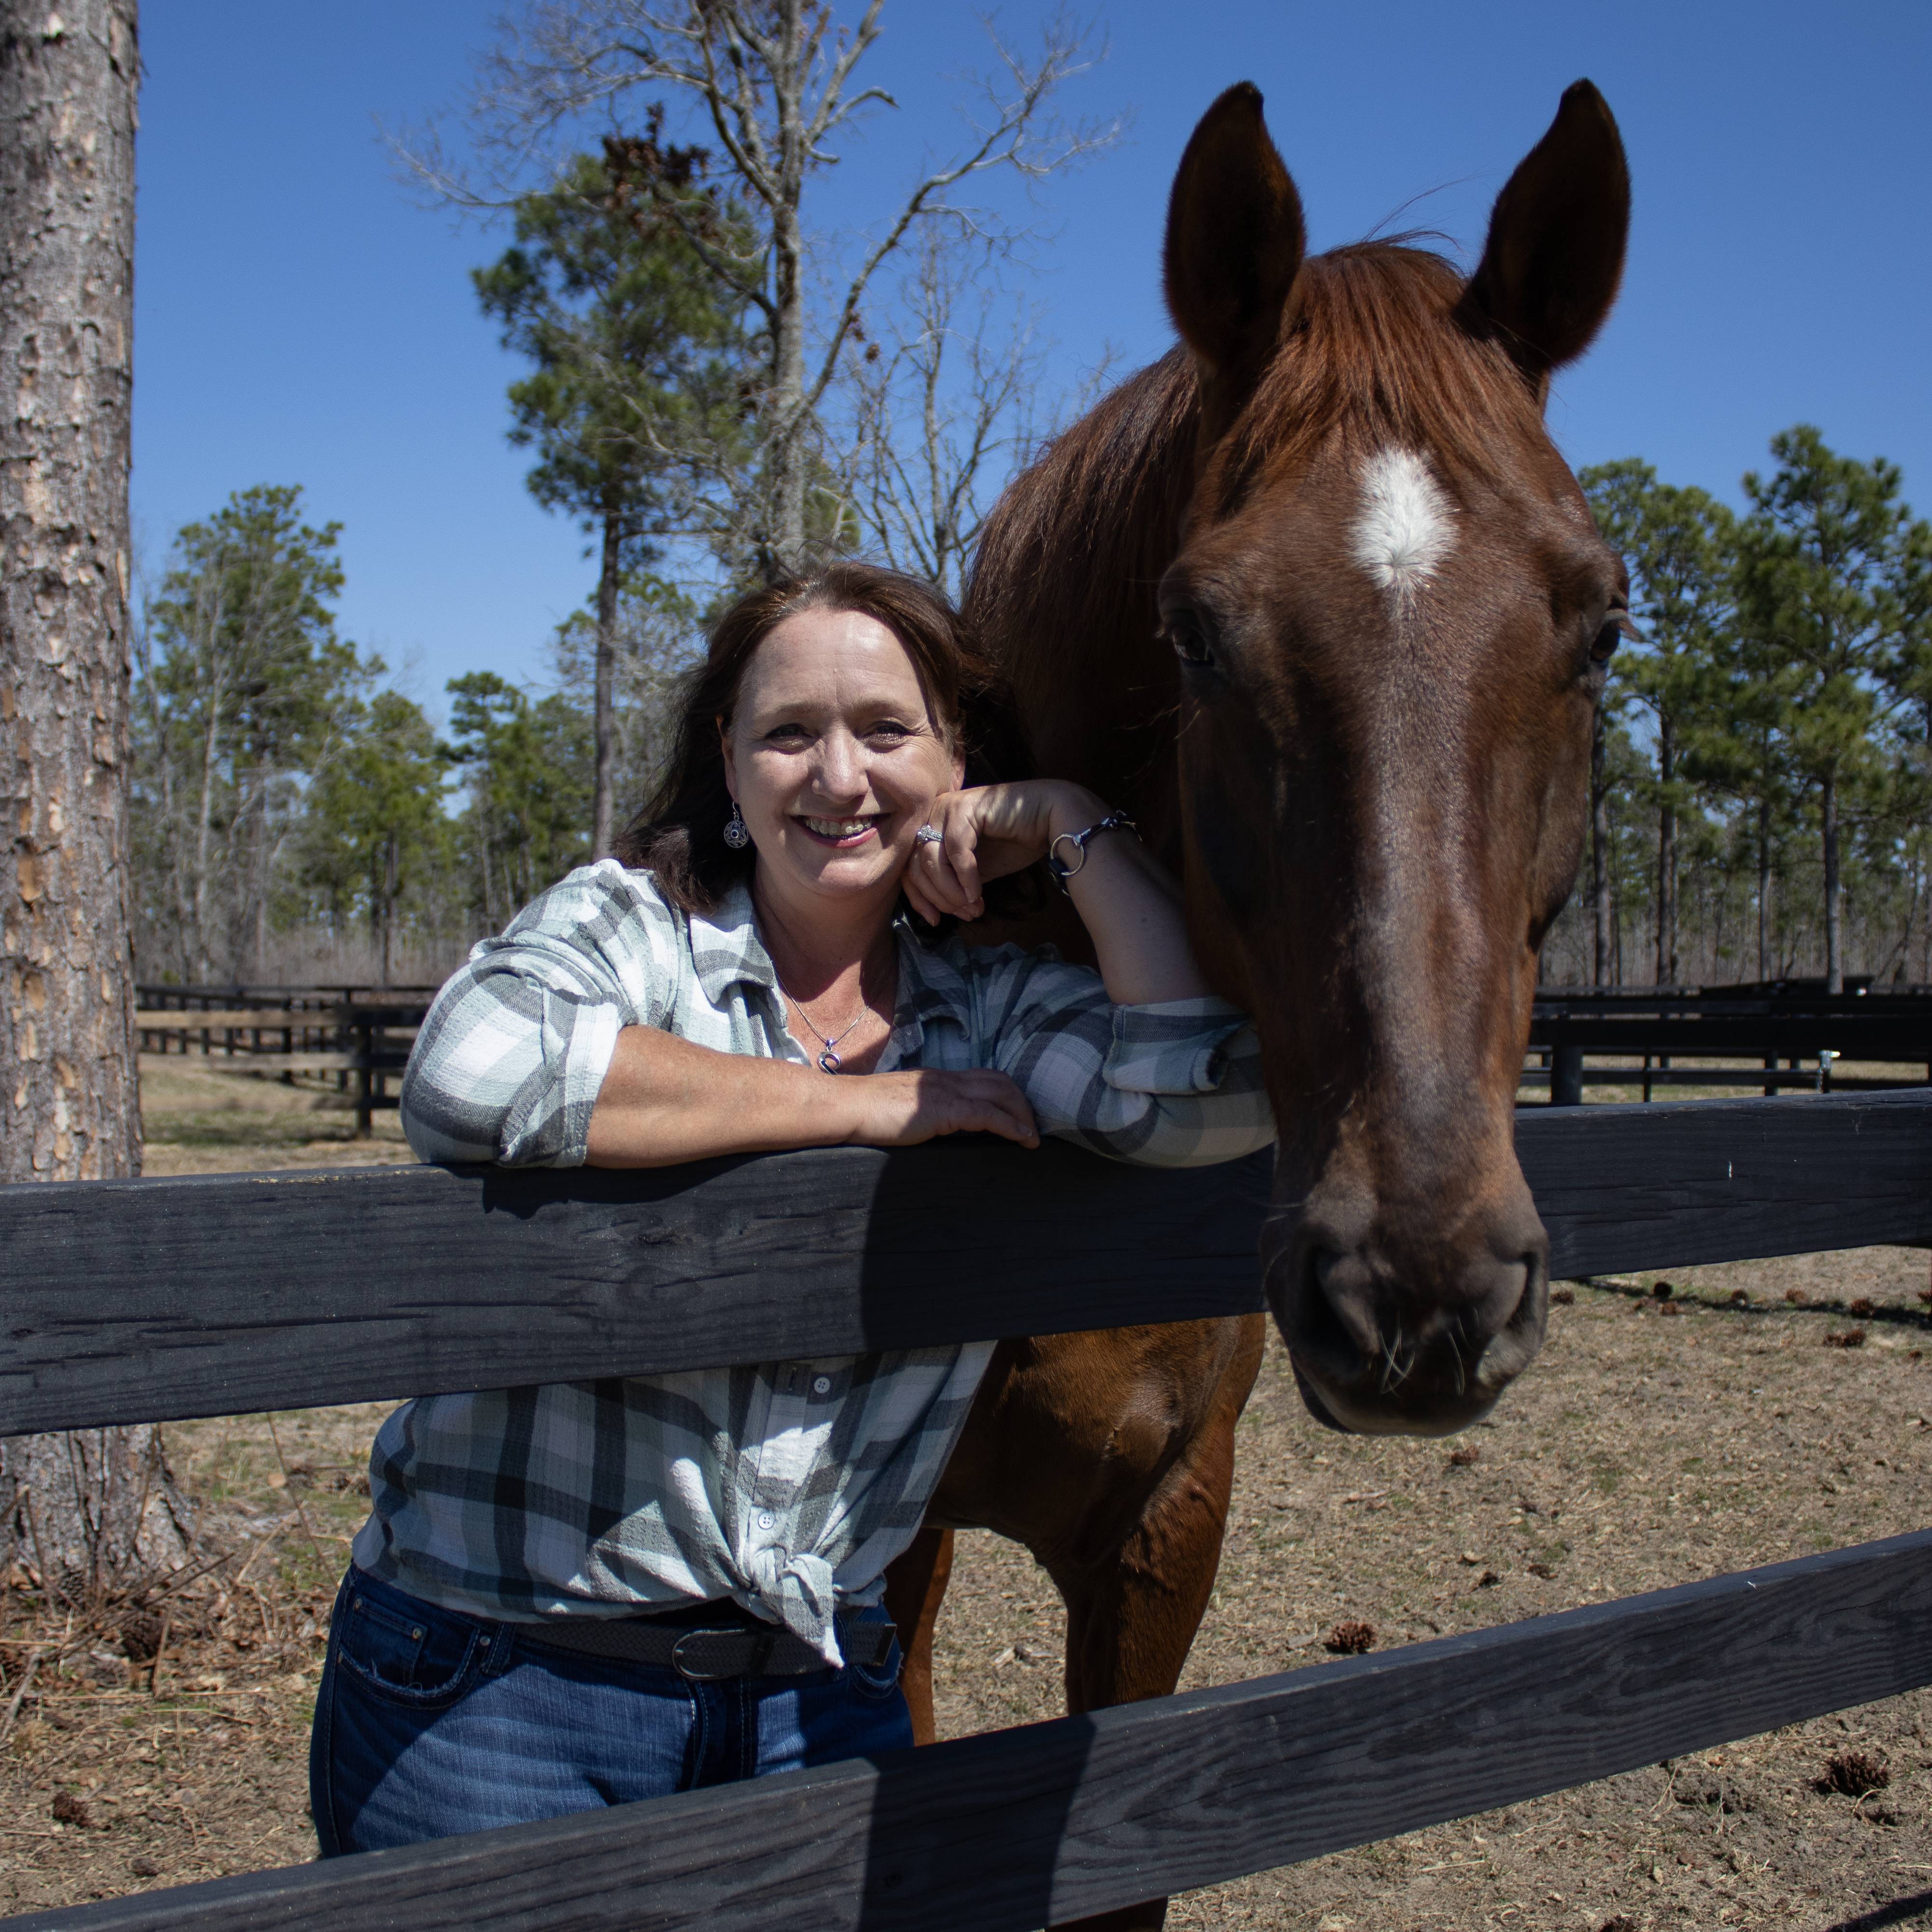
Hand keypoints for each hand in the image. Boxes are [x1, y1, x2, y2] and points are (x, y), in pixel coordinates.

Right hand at [841, 1068, 1038, 1147]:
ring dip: (1022, 1114)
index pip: (984, 1077)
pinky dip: (1011, 1126)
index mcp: (938, 1079)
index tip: (1018, 1115)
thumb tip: (938, 1127)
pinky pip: (987, 1115)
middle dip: (1021, 1103)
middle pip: (999, 1081)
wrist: (848, 1106)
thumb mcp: (904, 1108)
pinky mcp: (944, 1110)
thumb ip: (925, 1112)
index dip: (1007, 1094)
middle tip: (1032, 1127)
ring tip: (1032, 1137)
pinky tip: (1022, 1139)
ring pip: (1000, 1093)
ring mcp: (946, 1092)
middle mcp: (947, 1079)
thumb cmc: (867, 1113)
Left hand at [901, 781, 1101, 924]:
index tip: (935, 921)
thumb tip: (935, 909)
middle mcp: (934, 813)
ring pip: (932, 861)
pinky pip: (956, 852)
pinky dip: (966, 878)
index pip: (910, 866)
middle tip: (966, 915)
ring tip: (974, 908)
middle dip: (940, 899)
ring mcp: (947, 807)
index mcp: (932, 826)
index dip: (919, 898)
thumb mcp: (976, 869)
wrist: (1050, 818)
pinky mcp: (965, 807)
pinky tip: (978, 894)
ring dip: (952, 892)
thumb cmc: (1016, 842)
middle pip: (917, 866)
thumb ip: (953, 882)